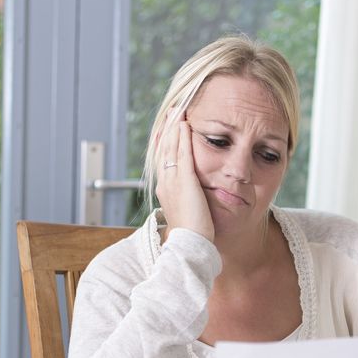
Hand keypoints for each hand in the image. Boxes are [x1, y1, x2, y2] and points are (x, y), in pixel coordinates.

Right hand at [154, 111, 214, 241]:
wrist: (190, 245)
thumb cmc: (193, 234)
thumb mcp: (188, 211)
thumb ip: (188, 199)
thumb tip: (194, 195)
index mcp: (165, 189)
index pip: (163, 159)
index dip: (166, 142)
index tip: (169, 128)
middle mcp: (165, 183)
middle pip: (164, 149)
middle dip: (167, 129)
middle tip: (171, 112)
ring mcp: (173, 181)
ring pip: (171, 148)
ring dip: (174, 128)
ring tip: (177, 112)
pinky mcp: (184, 181)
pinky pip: (182, 154)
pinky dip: (183, 138)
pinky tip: (185, 125)